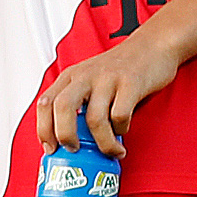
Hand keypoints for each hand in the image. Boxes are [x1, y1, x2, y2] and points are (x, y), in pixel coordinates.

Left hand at [34, 37, 183, 157]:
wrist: (152, 46)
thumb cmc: (120, 69)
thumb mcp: (89, 80)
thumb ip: (78, 104)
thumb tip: (68, 141)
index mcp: (71, 76)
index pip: (46, 103)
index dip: (44, 130)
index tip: (51, 149)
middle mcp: (85, 76)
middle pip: (62, 107)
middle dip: (66, 135)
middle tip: (76, 150)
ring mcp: (107, 78)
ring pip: (94, 119)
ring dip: (103, 143)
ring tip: (112, 150)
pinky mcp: (130, 83)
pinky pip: (120, 116)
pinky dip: (121, 130)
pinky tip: (124, 130)